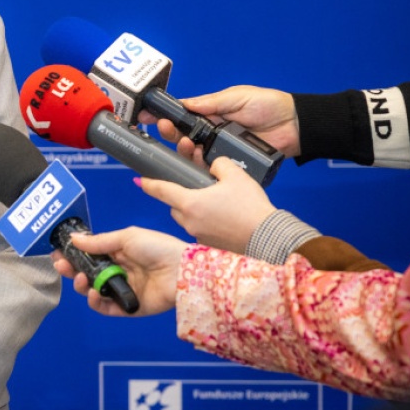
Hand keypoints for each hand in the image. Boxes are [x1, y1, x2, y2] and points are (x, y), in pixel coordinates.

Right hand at [51, 226, 186, 316]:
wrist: (182, 271)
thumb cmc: (158, 248)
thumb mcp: (126, 237)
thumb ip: (99, 242)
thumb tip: (74, 239)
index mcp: (117, 253)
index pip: (89, 255)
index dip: (73, 254)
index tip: (58, 253)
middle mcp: (118, 271)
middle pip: (87, 274)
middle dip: (72, 270)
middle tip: (62, 266)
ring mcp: (122, 290)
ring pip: (93, 291)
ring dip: (82, 285)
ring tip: (83, 279)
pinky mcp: (128, 308)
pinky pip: (106, 308)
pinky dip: (96, 302)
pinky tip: (95, 293)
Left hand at [137, 157, 275, 252]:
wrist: (269, 239)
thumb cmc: (251, 208)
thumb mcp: (235, 176)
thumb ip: (219, 164)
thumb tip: (213, 165)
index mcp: (190, 203)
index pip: (161, 190)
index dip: (149, 183)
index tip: (140, 180)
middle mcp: (189, 221)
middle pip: (175, 204)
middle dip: (182, 195)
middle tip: (197, 188)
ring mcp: (198, 235)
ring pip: (187, 218)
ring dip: (194, 209)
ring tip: (215, 202)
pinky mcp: (208, 245)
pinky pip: (200, 229)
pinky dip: (206, 222)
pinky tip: (223, 217)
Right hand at [140, 85, 299, 159]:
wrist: (296, 125)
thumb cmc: (269, 106)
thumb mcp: (237, 97)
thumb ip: (211, 102)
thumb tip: (186, 103)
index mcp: (212, 114)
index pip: (183, 116)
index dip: (165, 117)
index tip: (147, 116)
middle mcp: (213, 133)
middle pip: (183, 137)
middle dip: (170, 133)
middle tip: (164, 129)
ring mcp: (221, 149)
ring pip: (194, 154)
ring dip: (184, 150)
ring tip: (186, 144)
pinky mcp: (232, 164)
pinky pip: (212, 167)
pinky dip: (202, 165)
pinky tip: (199, 160)